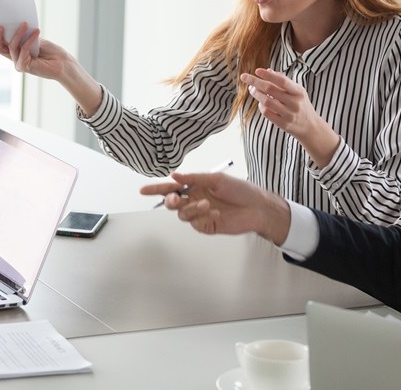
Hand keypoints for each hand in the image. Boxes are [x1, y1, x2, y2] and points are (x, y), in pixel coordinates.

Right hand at [0, 22, 102, 113]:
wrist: (62, 63)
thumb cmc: (51, 51)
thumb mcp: (35, 38)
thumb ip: (24, 34)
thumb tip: (16, 21)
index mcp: (15, 51)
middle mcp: (14, 58)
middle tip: (1, 25)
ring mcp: (19, 63)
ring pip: (12, 47)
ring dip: (19, 33)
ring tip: (26, 24)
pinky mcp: (26, 67)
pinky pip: (23, 50)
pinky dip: (29, 40)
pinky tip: (37, 32)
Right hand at [140, 172, 290, 243]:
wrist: (257, 207)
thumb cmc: (239, 189)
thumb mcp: (216, 179)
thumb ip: (194, 178)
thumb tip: (174, 175)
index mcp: (195, 186)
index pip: (172, 187)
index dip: (157, 189)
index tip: (143, 190)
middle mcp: (195, 199)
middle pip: (173, 203)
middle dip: (171, 201)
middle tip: (176, 198)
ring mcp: (200, 214)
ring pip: (183, 214)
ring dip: (191, 209)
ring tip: (206, 204)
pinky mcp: (207, 226)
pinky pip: (196, 223)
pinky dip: (203, 217)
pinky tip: (215, 213)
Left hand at [240, 69, 339, 165]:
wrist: (310, 127)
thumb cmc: (301, 104)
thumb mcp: (297, 91)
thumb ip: (284, 81)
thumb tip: (268, 71)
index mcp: (299, 92)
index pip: (282, 81)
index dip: (269, 75)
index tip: (257, 70)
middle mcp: (294, 103)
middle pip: (271, 90)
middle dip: (256, 82)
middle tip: (245, 78)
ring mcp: (289, 115)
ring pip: (267, 101)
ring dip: (256, 93)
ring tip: (252, 89)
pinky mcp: (283, 124)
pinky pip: (267, 113)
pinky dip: (261, 106)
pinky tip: (261, 103)